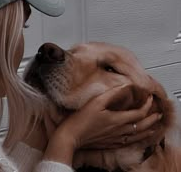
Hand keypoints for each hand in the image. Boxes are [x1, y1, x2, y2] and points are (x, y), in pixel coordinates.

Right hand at [43, 84, 159, 165]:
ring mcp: (116, 138)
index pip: (139, 113)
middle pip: (142, 126)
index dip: (147, 105)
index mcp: (117, 119)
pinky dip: (138, 139)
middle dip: (152, 119)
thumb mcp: (96, 102)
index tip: (150, 98)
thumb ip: (112, 93)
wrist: (72, 135)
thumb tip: (124, 86)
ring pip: (138, 136)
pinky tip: (137, 137)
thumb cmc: (82, 119)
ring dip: (148, 130)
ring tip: (154, 127)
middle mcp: (119, 130)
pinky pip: (130, 142)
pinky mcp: (111, 143)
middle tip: (158, 114)